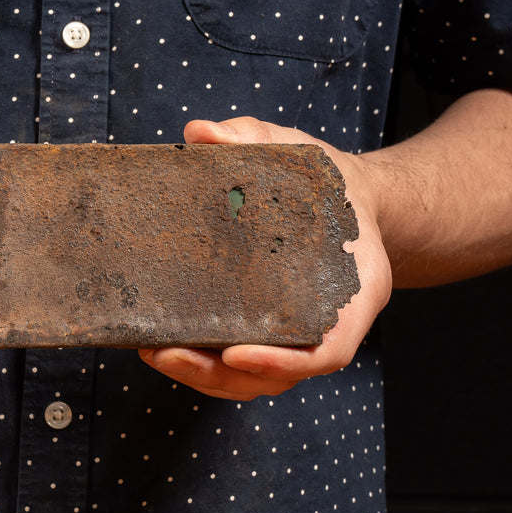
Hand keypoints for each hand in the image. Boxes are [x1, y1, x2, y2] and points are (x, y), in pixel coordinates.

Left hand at [138, 117, 392, 400]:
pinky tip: (161, 345)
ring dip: (203, 376)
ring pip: (255, 380)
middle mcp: (331, 323)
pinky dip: (204, 363)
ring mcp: (299, 335)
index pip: (331, 348)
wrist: (345, 198)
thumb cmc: (326, 181)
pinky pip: (240, 366)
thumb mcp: (299, 151)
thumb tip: (199, 132)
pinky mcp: (269, 332)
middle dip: (220, 373)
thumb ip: (252, 138)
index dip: (284, 361)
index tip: (236, 354)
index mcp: (357, 290)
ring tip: (154, 352)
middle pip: (280, 374)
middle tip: (168, 353)